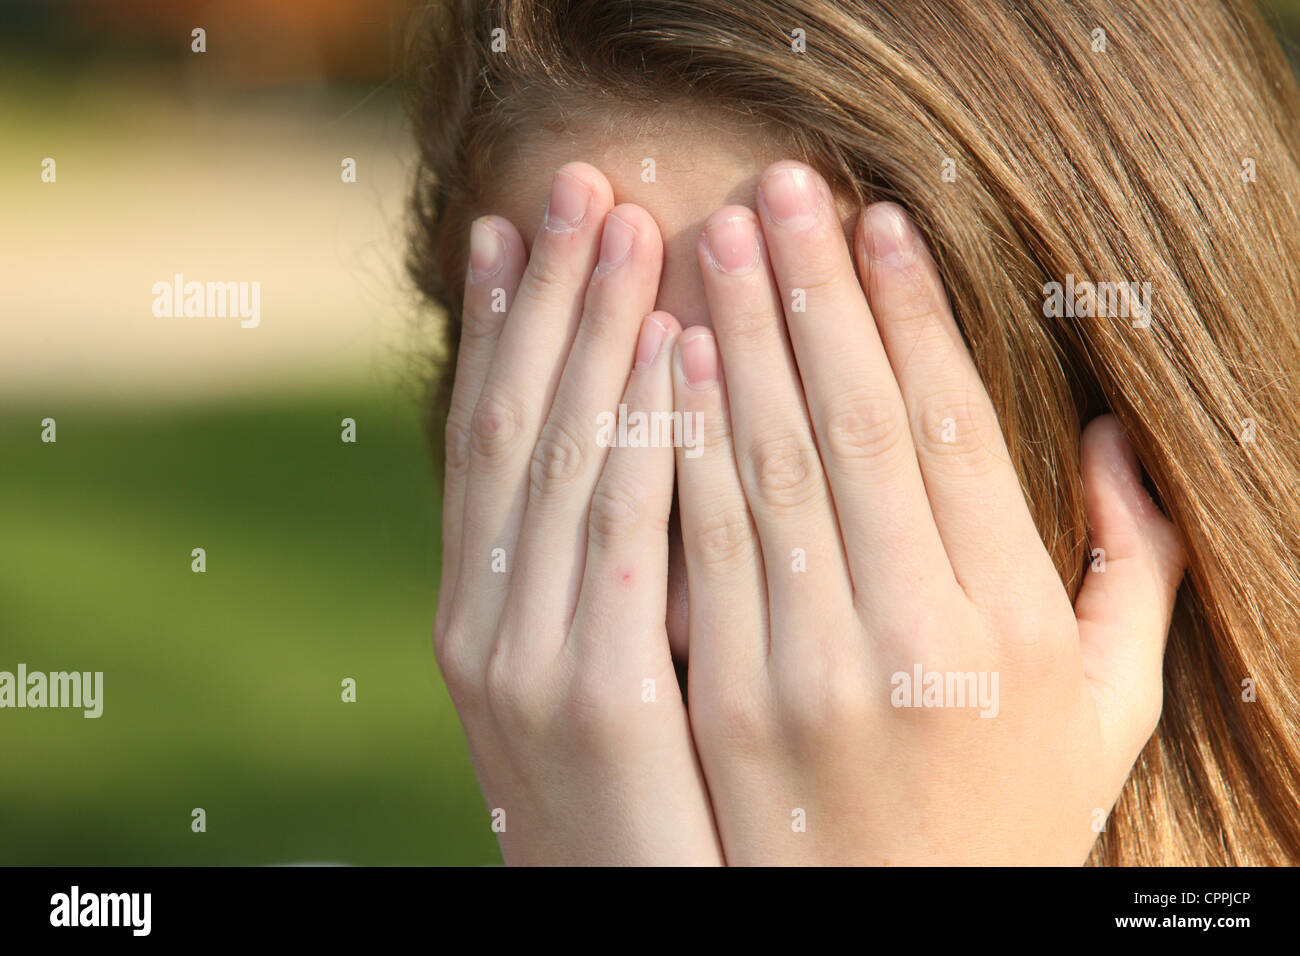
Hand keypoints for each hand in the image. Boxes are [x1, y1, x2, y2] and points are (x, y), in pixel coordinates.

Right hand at [434, 163, 720, 864]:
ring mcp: (526, 662)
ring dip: (592, 327)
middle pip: (515, 423)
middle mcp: (480, 624)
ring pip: (561, 457)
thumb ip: (595, 580)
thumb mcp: (587, 686)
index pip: (485, 441)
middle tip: (581, 180)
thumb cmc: (637, 817)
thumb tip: (642, 452)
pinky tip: (672, 344)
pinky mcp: (593, 701)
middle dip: (548, 295)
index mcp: (475, 615)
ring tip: (626, 217)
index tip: (518, 228)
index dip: (501, 328)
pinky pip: (621, 534)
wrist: (635, 935)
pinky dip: (639, 431)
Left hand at [669, 161, 1187, 863]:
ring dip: (734, 335)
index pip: (949, 427)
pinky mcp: (726, 702)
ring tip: (712, 238)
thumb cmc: (1004, 818)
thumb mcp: (1107, 708)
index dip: (911, 311)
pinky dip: (677, 442)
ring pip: (763, 465)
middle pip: (849, 422)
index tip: (879, 221)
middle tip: (777, 187)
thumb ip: (1128, 571)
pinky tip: (666, 360)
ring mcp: (811, 669)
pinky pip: (694, 545)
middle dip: (809, 290)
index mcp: (1013, 622)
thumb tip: (1104, 441)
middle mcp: (916, 634)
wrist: (891, 938)